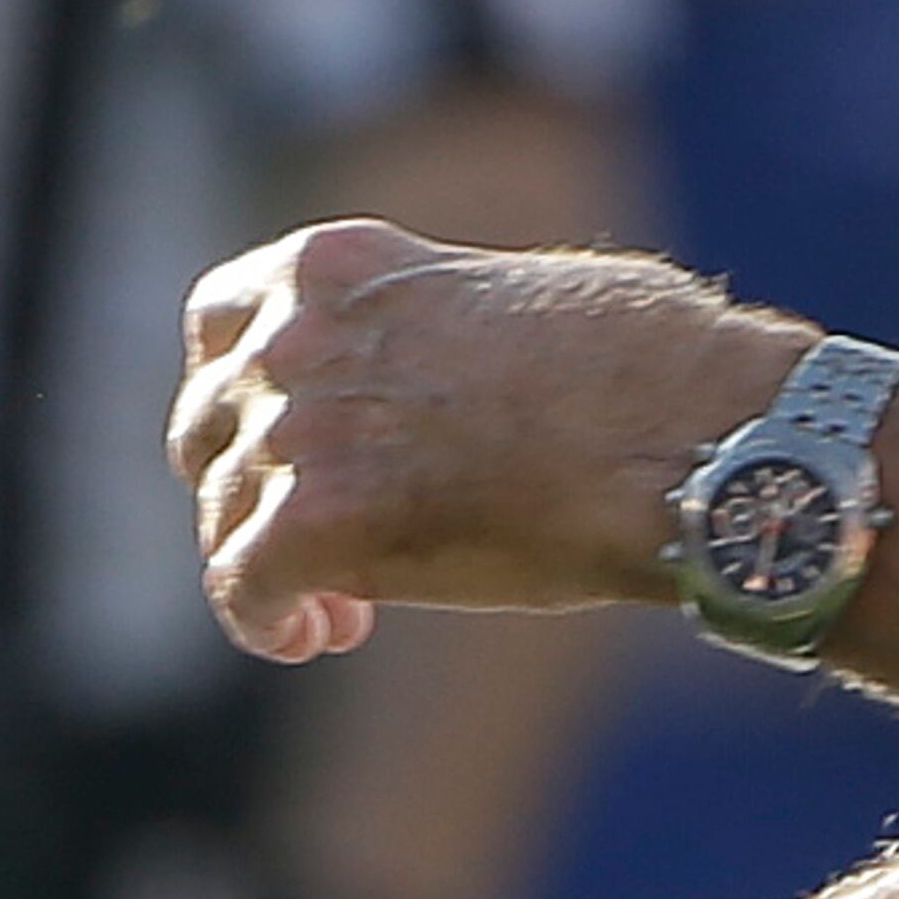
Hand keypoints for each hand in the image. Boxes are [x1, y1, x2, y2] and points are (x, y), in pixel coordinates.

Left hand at [169, 220, 793, 662]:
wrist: (692, 439)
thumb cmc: (650, 370)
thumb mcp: (508, 294)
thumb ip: (427, 326)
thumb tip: (430, 381)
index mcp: (337, 264)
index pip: (217, 324)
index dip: (242, 396)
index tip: (288, 444)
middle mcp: (295, 336)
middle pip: (206, 427)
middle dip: (251, 487)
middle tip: (321, 538)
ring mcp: (297, 428)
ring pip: (223, 516)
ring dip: (273, 564)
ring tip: (341, 607)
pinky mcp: (312, 525)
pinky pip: (239, 587)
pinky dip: (266, 621)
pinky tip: (321, 633)